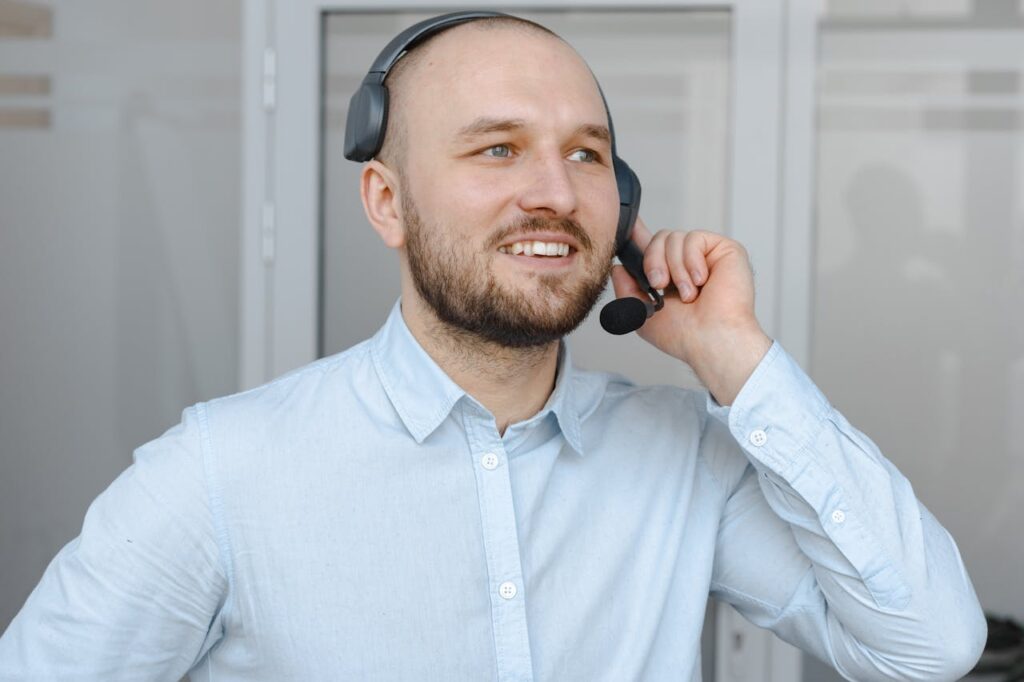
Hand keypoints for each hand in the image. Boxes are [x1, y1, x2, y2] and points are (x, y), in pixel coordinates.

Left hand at [609, 217, 771, 404]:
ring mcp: (706, 256)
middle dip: (652, 261)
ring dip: (675, 269)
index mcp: (671, 277)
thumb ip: (626, 290)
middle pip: (659, 238)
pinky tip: (701, 281)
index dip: (638, 238)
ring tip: (688, 294)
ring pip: (674, 237)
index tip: (627, 234)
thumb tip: (618, 269)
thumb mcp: (642, 314)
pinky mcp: (725, 249)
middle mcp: (689, 264)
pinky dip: (691, 261)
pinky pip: (694, 238)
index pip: (652, 247)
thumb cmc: (685, 336)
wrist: (711, 340)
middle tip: (660, 284)